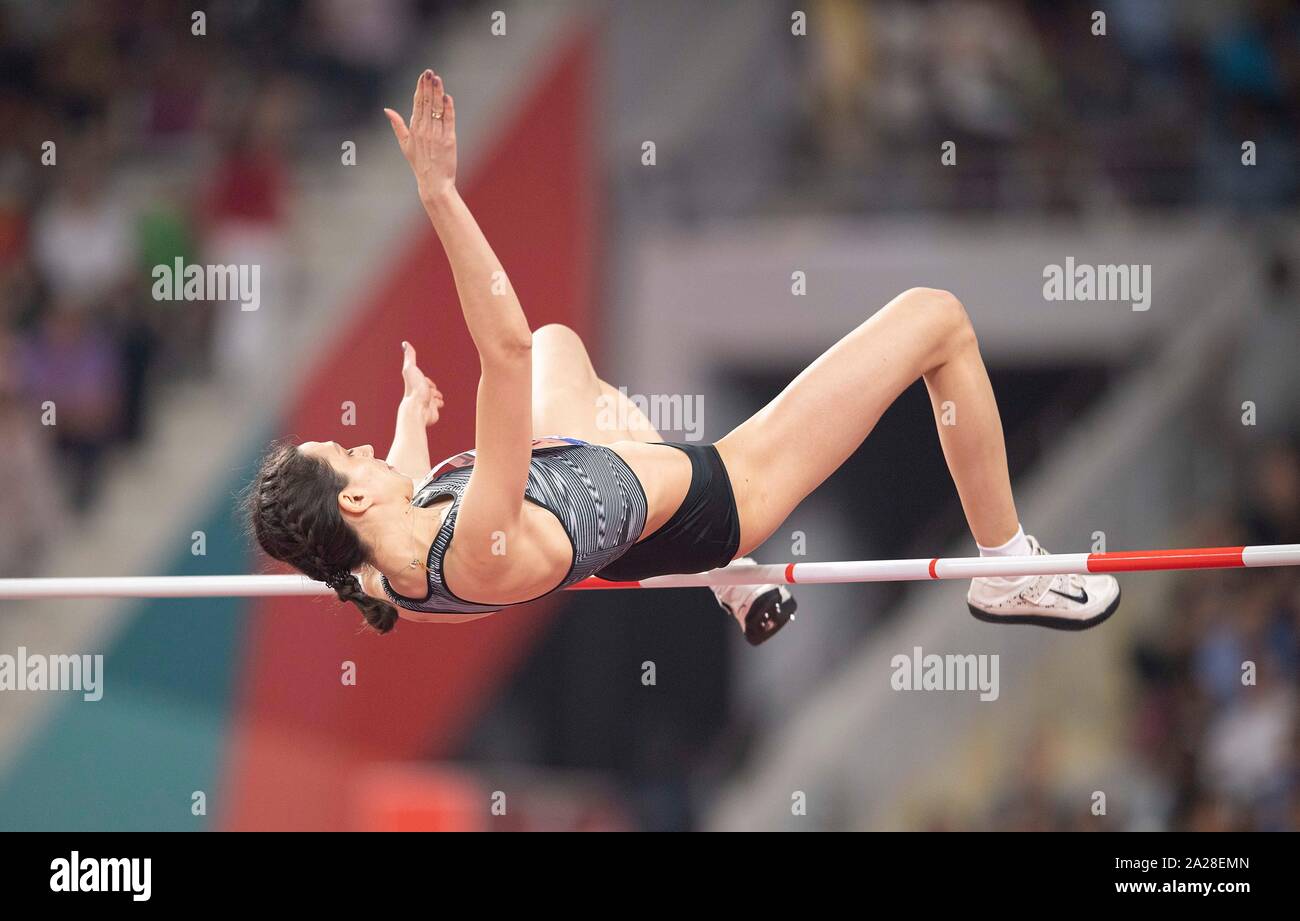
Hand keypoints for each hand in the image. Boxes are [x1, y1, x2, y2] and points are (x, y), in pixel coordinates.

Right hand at [384, 69, 456, 198]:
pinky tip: (447, 97)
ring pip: (436, 109)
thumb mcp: (405, 144)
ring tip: (438, 79)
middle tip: (430, 72)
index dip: (420, 88)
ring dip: (437, 93)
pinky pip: (448, 121)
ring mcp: (436, 135)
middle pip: (426, 103)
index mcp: (414, 129)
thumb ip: (397, 125)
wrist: (433, 182)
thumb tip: (387, 110)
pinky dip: (448, 109)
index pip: (417, 103)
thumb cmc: (420, 164)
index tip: (423, 75)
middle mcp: (424, 130)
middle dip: (428, 86)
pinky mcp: (448, 140)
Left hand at [400, 341, 443, 426]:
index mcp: (415, 385)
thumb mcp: (411, 368)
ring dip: (437, 396)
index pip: (425, 380)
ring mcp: (425, 402)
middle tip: (428, 392)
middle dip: (433, 389)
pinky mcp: (431, 410)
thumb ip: (410, 357)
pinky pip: (439, 404)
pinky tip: (436, 404)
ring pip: (436, 396)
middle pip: (432, 388)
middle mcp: (419, 394)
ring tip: (432, 399)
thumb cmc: (414, 389)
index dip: (428, 381)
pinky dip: (439, 403)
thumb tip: (405, 343)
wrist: (418, 408)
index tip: (424, 383)